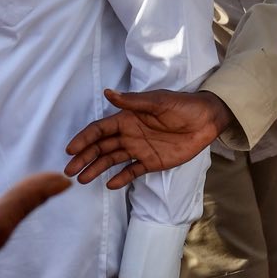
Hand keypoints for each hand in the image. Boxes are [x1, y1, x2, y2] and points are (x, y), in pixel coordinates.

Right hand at [63, 88, 231, 188]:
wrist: (206, 120)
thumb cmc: (182, 106)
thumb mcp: (158, 101)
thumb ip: (133, 102)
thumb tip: (108, 92)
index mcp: (127, 118)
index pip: (100, 129)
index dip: (84, 138)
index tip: (70, 150)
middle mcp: (129, 134)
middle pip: (101, 147)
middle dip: (84, 157)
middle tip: (69, 171)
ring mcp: (139, 149)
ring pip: (112, 160)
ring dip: (96, 168)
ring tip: (82, 179)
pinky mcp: (151, 162)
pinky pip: (132, 171)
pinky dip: (121, 178)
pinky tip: (110, 184)